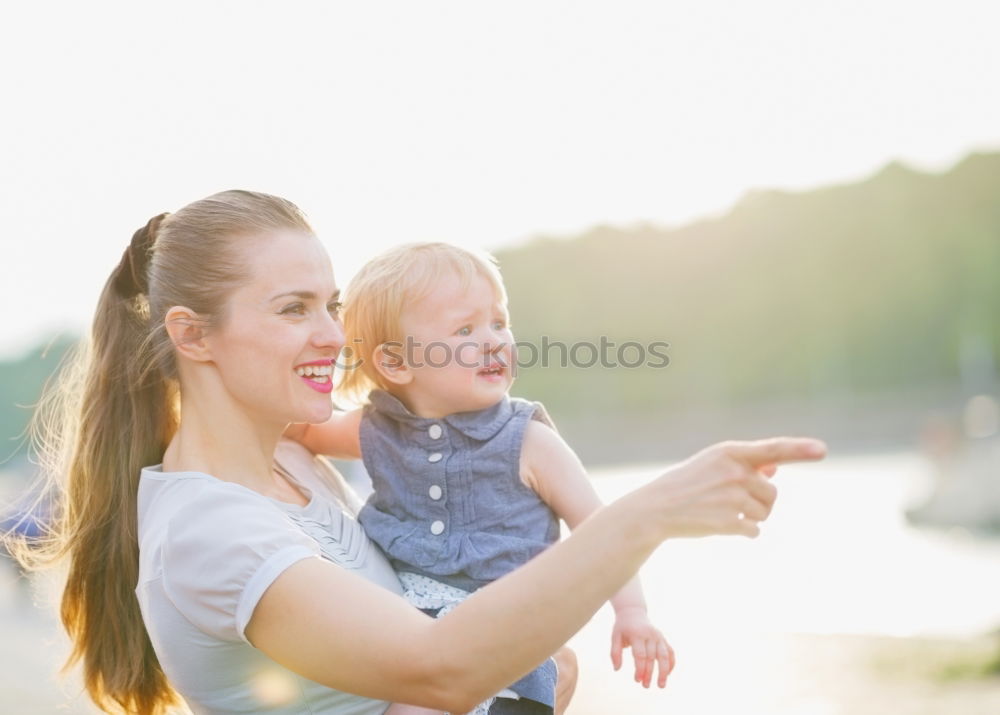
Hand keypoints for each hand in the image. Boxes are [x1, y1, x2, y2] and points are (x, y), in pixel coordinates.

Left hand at [610, 607, 674, 688]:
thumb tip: (617, 669)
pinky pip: (670, 652)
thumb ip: (615, 653)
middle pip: (652, 657)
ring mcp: (659, 636)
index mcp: (637, 634)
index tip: (637, 680)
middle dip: (649, 673)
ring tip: (661, 685)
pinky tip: (668, 674)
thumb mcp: (615, 637)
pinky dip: (671, 663)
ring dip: (664, 671)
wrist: (633, 612)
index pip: (640, 655)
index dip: (640, 669)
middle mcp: (650, 635)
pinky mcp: (663, 638)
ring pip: (665, 655)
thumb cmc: (623, 627)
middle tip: (645, 686)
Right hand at [641, 437, 826, 540]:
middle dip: (759, 501)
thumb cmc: (687, 484)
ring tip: (721, 512)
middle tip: (731, 502)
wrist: (656, 508)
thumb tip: (776, 468)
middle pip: (772, 492)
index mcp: (729, 451)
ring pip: (765, 512)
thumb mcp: (712, 465)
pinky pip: (754, 530)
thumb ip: (745, 464)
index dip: (799, 449)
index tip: (822, 450)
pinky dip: (743, 531)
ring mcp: (732, 496)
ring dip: (750, 517)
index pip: (773, 448)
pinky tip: (720, 525)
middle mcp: (734, 471)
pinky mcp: (729, 521)